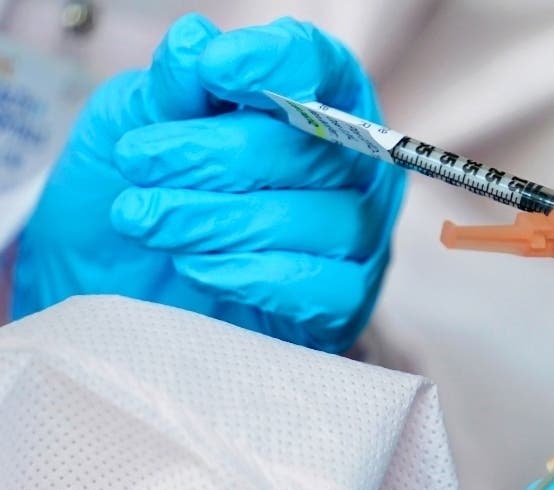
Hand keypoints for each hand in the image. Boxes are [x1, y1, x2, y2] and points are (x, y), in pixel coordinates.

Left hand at [13, 15, 403, 352]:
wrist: (114, 286)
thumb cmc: (137, 192)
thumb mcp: (132, 123)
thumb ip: (171, 87)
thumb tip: (196, 42)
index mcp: (310, 104)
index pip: (324, 68)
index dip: (279, 63)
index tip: (215, 68)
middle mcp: (349, 168)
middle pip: (314, 148)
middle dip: (215, 153)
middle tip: (138, 161)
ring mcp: (355, 238)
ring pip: (318, 220)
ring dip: (219, 219)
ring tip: (144, 219)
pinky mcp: (343, 302)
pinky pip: (319, 287)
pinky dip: (250, 274)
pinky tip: (193, 266)